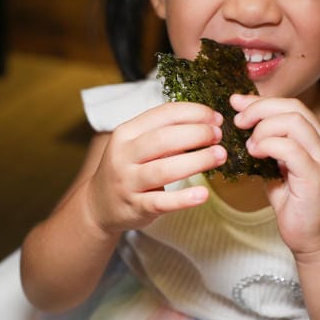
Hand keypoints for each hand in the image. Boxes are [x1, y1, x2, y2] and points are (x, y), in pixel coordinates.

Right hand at [86, 102, 225, 234]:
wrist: (99, 204)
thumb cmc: (128, 169)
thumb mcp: (137, 145)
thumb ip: (167, 134)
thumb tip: (208, 124)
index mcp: (126, 133)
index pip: (163, 114)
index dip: (193, 113)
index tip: (215, 118)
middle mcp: (123, 155)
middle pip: (163, 139)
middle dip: (196, 134)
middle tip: (218, 136)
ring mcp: (128, 182)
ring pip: (164, 169)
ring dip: (196, 161)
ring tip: (219, 156)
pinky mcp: (135, 207)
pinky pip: (161, 202)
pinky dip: (183, 199)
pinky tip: (203, 194)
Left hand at [232, 94, 319, 255]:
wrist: (310, 238)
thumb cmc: (293, 204)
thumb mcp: (276, 167)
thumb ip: (266, 143)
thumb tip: (242, 119)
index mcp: (319, 139)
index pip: (293, 106)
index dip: (262, 102)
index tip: (237, 104)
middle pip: (293, 108)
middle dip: (259, 110)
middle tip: (238, 122)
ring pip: (293, 122)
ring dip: (263, 129)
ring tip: (249, 145)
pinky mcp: (316, 176)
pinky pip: (290, 148)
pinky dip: (268, 145)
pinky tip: (255, 154)